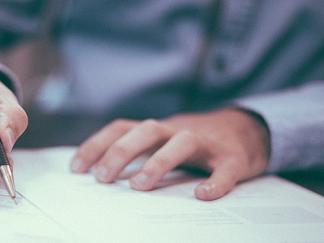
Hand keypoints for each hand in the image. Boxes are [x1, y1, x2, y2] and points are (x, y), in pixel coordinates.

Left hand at [70, 108, 269, 199]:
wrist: (247, 129)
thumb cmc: (196, 142)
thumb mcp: (163, 142)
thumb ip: (138, 153)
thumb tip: (100, 175)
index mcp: (158, 130)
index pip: (122, 128)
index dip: (97, 145)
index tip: (76, 168)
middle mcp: (178, 131)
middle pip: (147, 130)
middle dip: (121, 152)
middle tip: (103, 178)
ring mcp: (207, 143)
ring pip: (182, 142)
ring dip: (159, 162)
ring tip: (139, 186)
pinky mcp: (233, 158)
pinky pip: (225, 168)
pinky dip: (215, 181)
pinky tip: (203, 195)